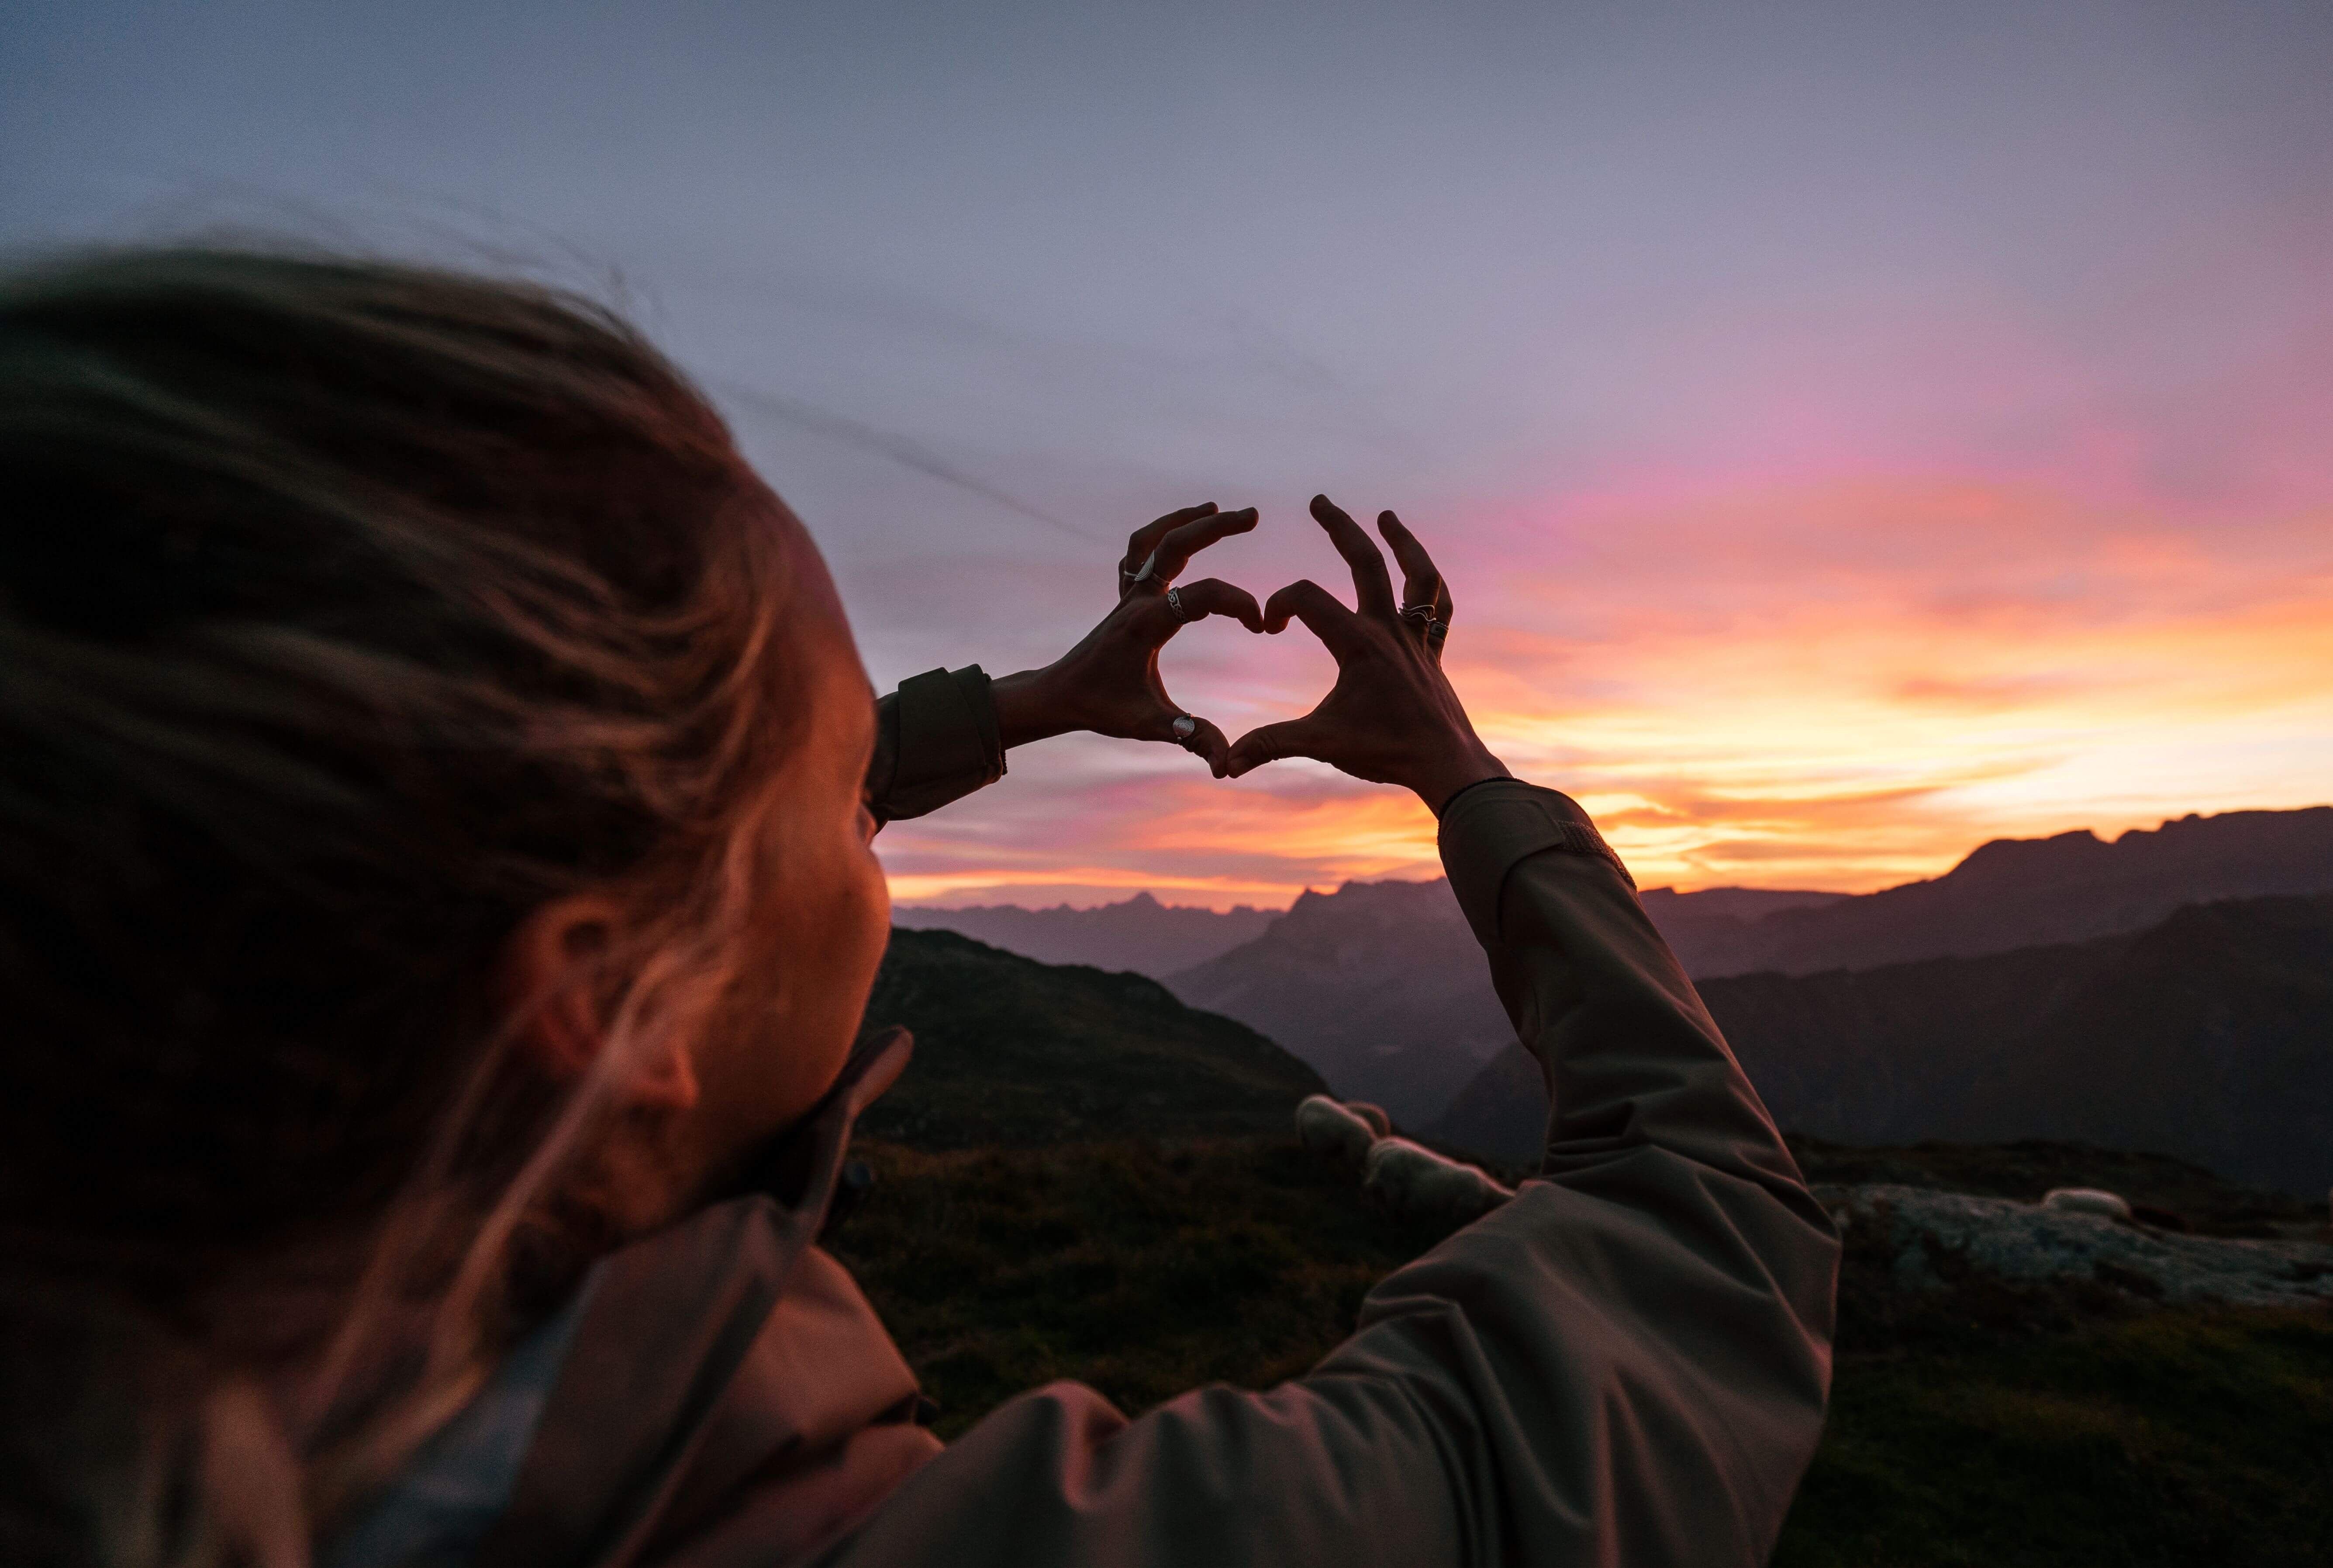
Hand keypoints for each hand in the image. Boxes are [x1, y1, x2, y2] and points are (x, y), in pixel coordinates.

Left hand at [992, 502, 1264, 775]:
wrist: (1059, 695)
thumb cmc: (1101, 708)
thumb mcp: (1147, 725)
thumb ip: (1190, 737)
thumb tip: (1226, 765)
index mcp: (1145, 624)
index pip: (1200, 596)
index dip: (1237, 603)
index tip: (1261, 625)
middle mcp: (1135, 600)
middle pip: (1174, 544)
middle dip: (1214, 527)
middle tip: (1254, 516)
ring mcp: (1126, 594)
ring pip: (1151, 539)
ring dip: (1183, 520)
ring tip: (1218, 510)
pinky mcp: (1122, 597)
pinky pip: (1138, 553)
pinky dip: (1160, 537)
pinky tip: (1182, 533)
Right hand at [1226, 494, 1508, 811]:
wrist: (1446, 765)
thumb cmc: (1385, 752)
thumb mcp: (1320, 745)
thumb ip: (1270, 745)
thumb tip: (1224, 763)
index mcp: (1358, 644)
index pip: (1308, 598)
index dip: (1280, 603)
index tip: (1268, 625)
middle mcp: (1389, 630)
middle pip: (1365, 562)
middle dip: (1339, 527)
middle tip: (1319, 501)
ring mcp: (1416, 637)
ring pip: (1416, 575)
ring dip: (1402, 542)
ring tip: (1387, 516)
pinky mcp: (1433, 651)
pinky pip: (1438, 608)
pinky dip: (1430, 586)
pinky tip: (1419, 573)